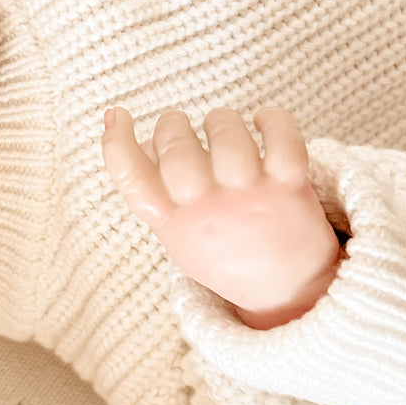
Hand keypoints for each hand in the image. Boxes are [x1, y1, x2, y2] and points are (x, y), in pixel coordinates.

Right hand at [101, 107, 344, 328]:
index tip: (118, 115)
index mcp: (172, 223)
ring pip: (225, 131)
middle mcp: (207, 209)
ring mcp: (248, 195)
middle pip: (176, 147)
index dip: (116, 140)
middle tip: (180, 129)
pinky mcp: (289, 185)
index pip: (130, 177)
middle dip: (172, 126)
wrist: (287, 290)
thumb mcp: (177, 234)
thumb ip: (156, 193)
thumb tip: (145, 141)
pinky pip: (281, 136)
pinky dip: (272, 119)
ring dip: (220, 121)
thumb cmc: (225, 253)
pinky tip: (263, 122)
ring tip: (221, 130)